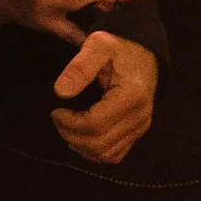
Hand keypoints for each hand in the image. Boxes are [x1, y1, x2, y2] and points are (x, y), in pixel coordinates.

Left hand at [50, 32, 156, 163]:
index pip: (95, 124)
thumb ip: (80, 67)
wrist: (143, 53)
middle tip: (58, 118)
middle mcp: (140, 117)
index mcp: (131, 96)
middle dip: (72, 135)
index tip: (56, 110)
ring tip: (68, 126)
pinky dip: (95, 151)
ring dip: (81, 145)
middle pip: (99, 144)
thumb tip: (60, 92)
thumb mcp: (98, 46)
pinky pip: (114, 155)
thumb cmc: (119, 48)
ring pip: (106, 154)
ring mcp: (140, 127)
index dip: (70, 123)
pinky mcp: (138, 133)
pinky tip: (82, 136)